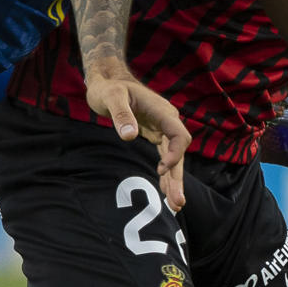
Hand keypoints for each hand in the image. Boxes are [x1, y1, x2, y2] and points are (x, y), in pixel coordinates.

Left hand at [85, 59, 190, 209]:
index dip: (175, 154)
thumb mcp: (111, 97)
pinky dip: (167, 173)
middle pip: (179, 152)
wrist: (108, 81)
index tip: (161, 169)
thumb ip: (120, 114)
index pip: (178, 135)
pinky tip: (166, 191)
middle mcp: (166, 120)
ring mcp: (162, 128)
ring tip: (175, 205)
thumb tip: (129, 135)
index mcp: (161, 111)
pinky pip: (165, 156)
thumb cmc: (109, 88)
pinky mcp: (155, 134)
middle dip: (178, 178)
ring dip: (174, 180)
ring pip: (174, 157)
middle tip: (176, 203)